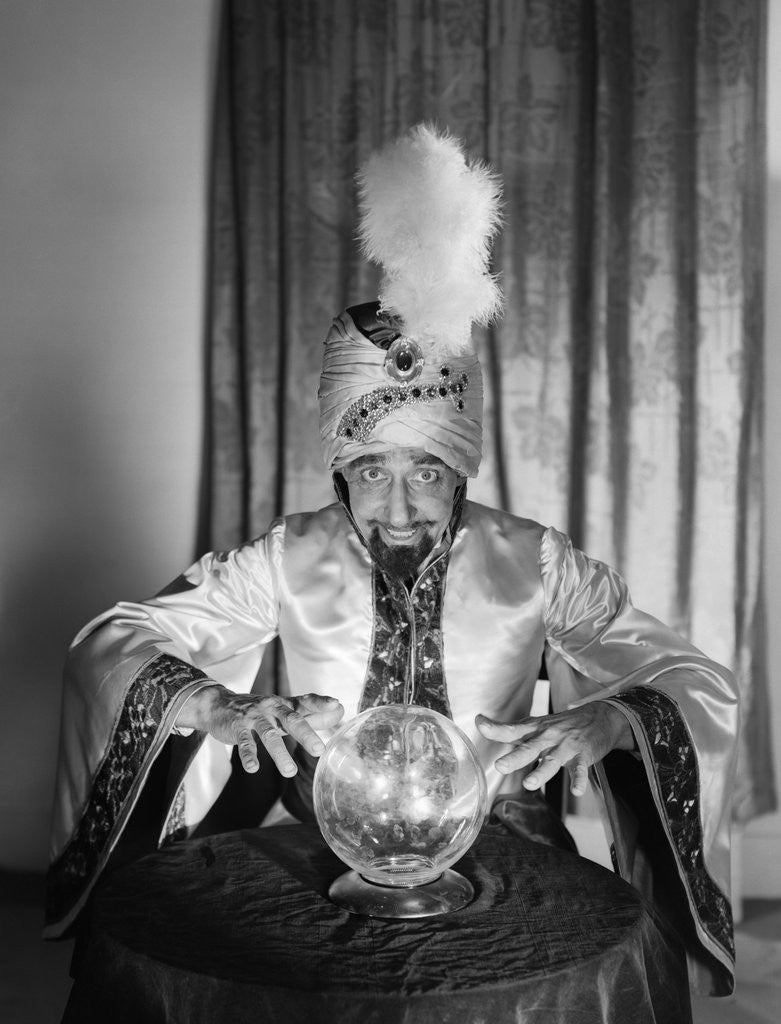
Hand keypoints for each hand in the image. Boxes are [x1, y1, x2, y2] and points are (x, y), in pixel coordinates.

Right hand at [179, 685, 344, 776]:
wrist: (219, 704)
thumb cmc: (260, 710)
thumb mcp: (285, 711)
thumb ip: (312, 713)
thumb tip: (340, 709)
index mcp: (285, 704)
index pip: (305, 701)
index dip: (321, 703)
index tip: (336, 705)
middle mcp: (272, 708)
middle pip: (291, 719)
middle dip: (305, 734)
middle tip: (319, 750)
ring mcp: (254, 717)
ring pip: (269, 734)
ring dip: (279, 753)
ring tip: (290, 772)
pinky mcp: (237, 727)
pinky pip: (244, 742)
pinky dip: (249, 755)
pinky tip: (253, 768)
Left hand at [475, 702, 633, 796]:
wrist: (600, 717)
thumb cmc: (563, 724)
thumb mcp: (538, 724)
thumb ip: (513, 730)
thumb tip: (483, 724)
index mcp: (535, 729)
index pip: (512, 729)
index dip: (495, 727)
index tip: (480, 722)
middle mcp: (548, 736)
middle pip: (529, 748)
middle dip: (515, 758)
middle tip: (499, 766)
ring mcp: (566, 746)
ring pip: (552, 761)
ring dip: (541, 772)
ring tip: (529, 784)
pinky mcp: (583, 755)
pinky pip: (580, 769)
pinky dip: (579, 780)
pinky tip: (576, 791)